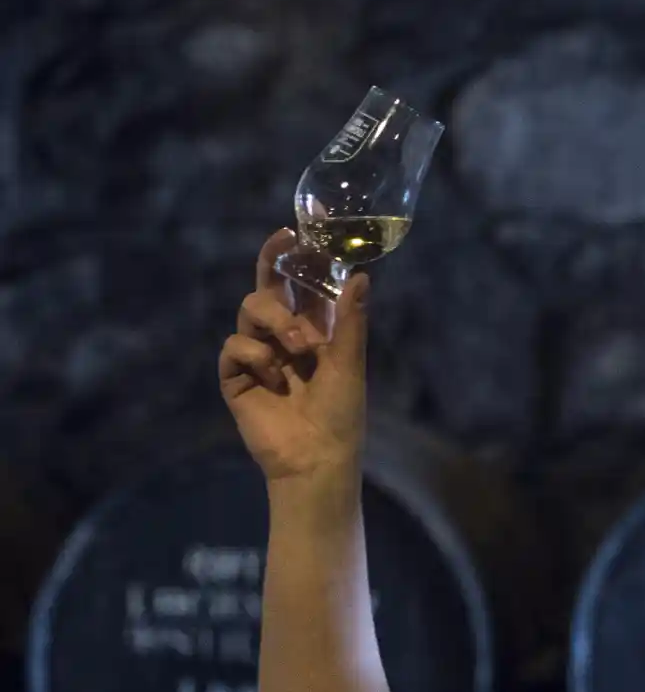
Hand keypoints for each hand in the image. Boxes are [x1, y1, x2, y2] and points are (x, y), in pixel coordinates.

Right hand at [218, 229, 369, 484]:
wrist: (317, 460)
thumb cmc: (341, 417)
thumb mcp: (350, 364)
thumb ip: (350, 320)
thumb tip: (362, 275)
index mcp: (313, 331)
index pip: (299, 285)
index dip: (295, 257)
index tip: (295, 231)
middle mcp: (282, 338)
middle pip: (266, 287)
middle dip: (272, 264)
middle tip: (284, 244)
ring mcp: (257, 356)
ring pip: (250, 309)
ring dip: (276, 319)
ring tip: (299, 347)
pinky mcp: (236, 378)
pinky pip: (234, 346)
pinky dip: (255, 355)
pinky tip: (275, 377)